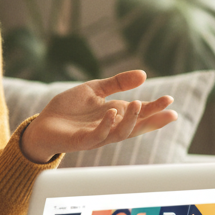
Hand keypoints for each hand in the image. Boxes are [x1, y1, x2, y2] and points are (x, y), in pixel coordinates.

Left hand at [19, 70, 177, 163]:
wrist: (44, 123)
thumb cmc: (70, 109)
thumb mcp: (95, 90)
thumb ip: (118, 83)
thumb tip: (143, 74)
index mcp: (115, 114)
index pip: (140, 113)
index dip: (155, 108)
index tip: (170, 100)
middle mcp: (110, 127)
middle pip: (137, 126)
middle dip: (153, 119)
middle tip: (169, 111)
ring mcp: (98, 135)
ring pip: (120, 132)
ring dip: (131, 120)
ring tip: (139, 103)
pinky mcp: (82, 140)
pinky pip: (98, 135)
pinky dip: (106, 125)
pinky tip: (111, 112)